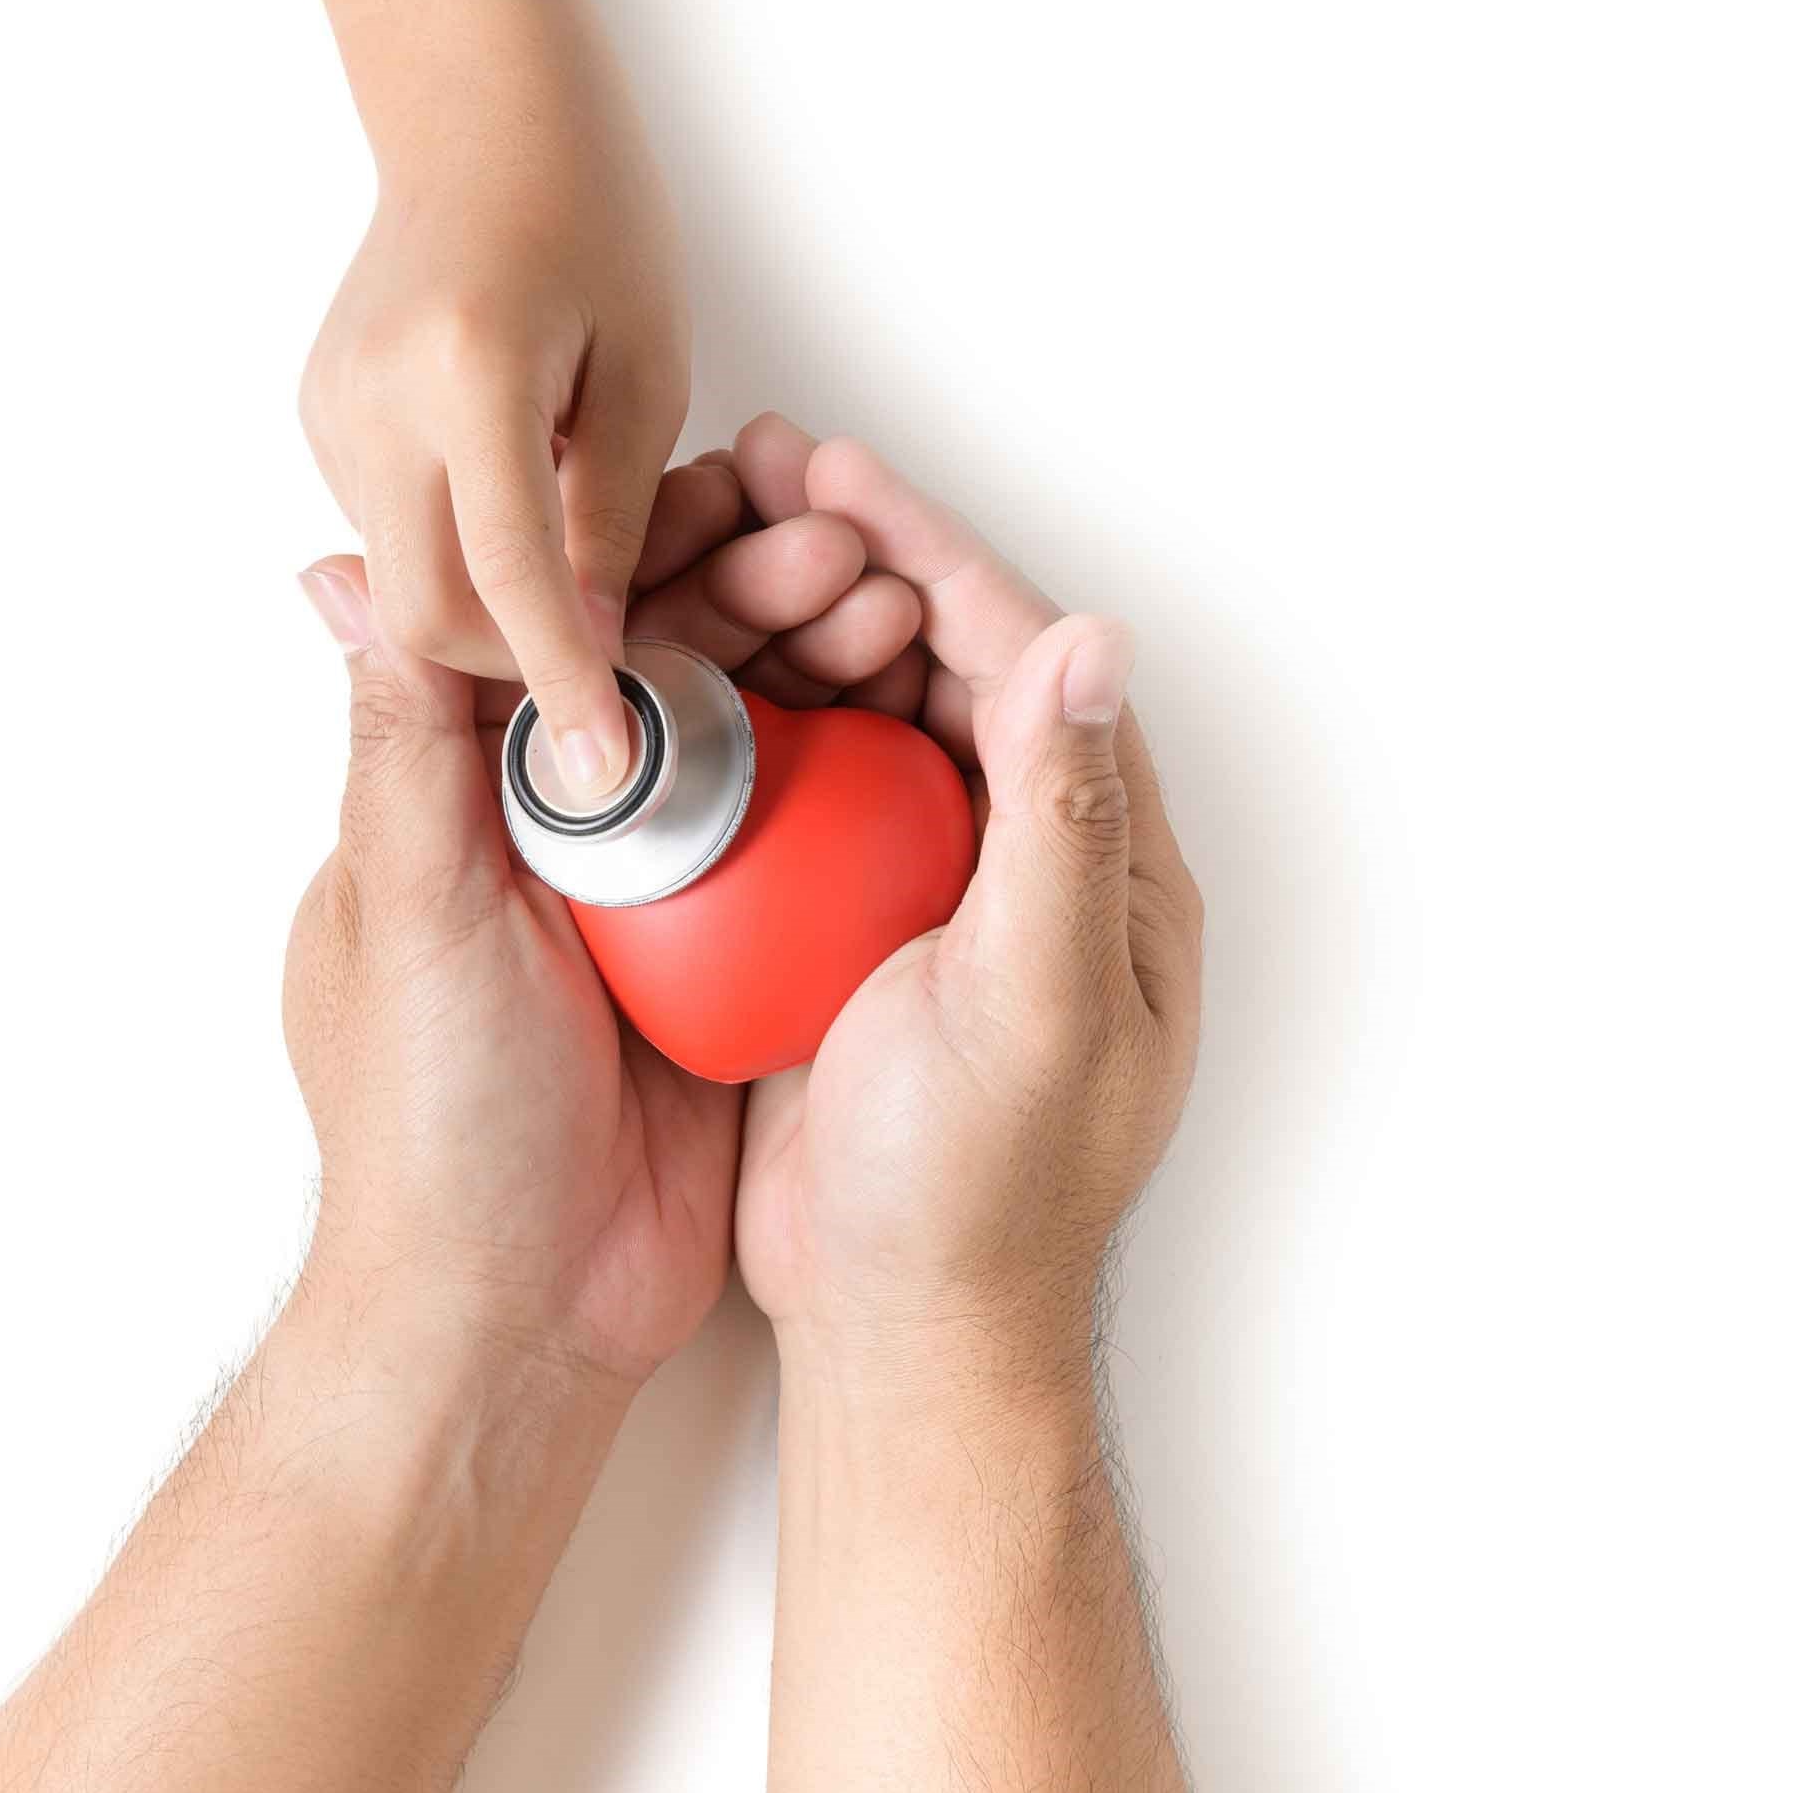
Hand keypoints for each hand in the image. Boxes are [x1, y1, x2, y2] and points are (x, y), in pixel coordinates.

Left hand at [283, 459, 923, 1393]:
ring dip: (823, 672)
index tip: (746, 492)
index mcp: (475, 800)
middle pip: (680, 674)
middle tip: (851, 551)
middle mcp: (572, 834)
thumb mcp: (408, 912)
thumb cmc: (436, 1124)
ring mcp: (662, 899)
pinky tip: (916, 728)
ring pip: (755, 746)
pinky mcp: (734, 962)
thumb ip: (405, 743)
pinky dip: (855, 784)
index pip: (568, 631)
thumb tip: (352, 571)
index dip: (656, 552)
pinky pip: (803, 849)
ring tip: (897, 610)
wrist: (523, 1309)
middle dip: (764, 596)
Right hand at [299, 0, 686, 801]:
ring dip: (492, 612)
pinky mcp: (319, 416)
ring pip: (405, 586)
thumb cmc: (593, 229)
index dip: (564, 684)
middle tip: (605, 665)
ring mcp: (331, 408)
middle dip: (517, 666)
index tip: (604, 771)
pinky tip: (513, 509)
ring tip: (575, 572)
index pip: (512, 575)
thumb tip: (592, 650)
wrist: (484, 127)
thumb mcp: (646, 382)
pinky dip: (459, 558)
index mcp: (470, 373)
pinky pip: (392, 536)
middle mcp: (374, 397)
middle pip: (427, 612)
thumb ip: (613, 523)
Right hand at [723, 418, 1205, 1386]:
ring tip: (715, 541)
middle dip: (862, 559)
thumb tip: (1093, 644)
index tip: (842, 475)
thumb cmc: (980, 1187)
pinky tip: (692, 677)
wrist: (902, 1322)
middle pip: (946, 665)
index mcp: (1100, 861)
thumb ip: (1064, 824)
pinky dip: (758, 722)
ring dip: (800, 625)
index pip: (1023, 664)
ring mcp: (935, 893)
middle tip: (763, 470)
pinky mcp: (857, 933)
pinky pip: (810, 793)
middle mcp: (1026, 860)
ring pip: (871, 717)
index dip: (935, 555)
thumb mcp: (1034, 1000)